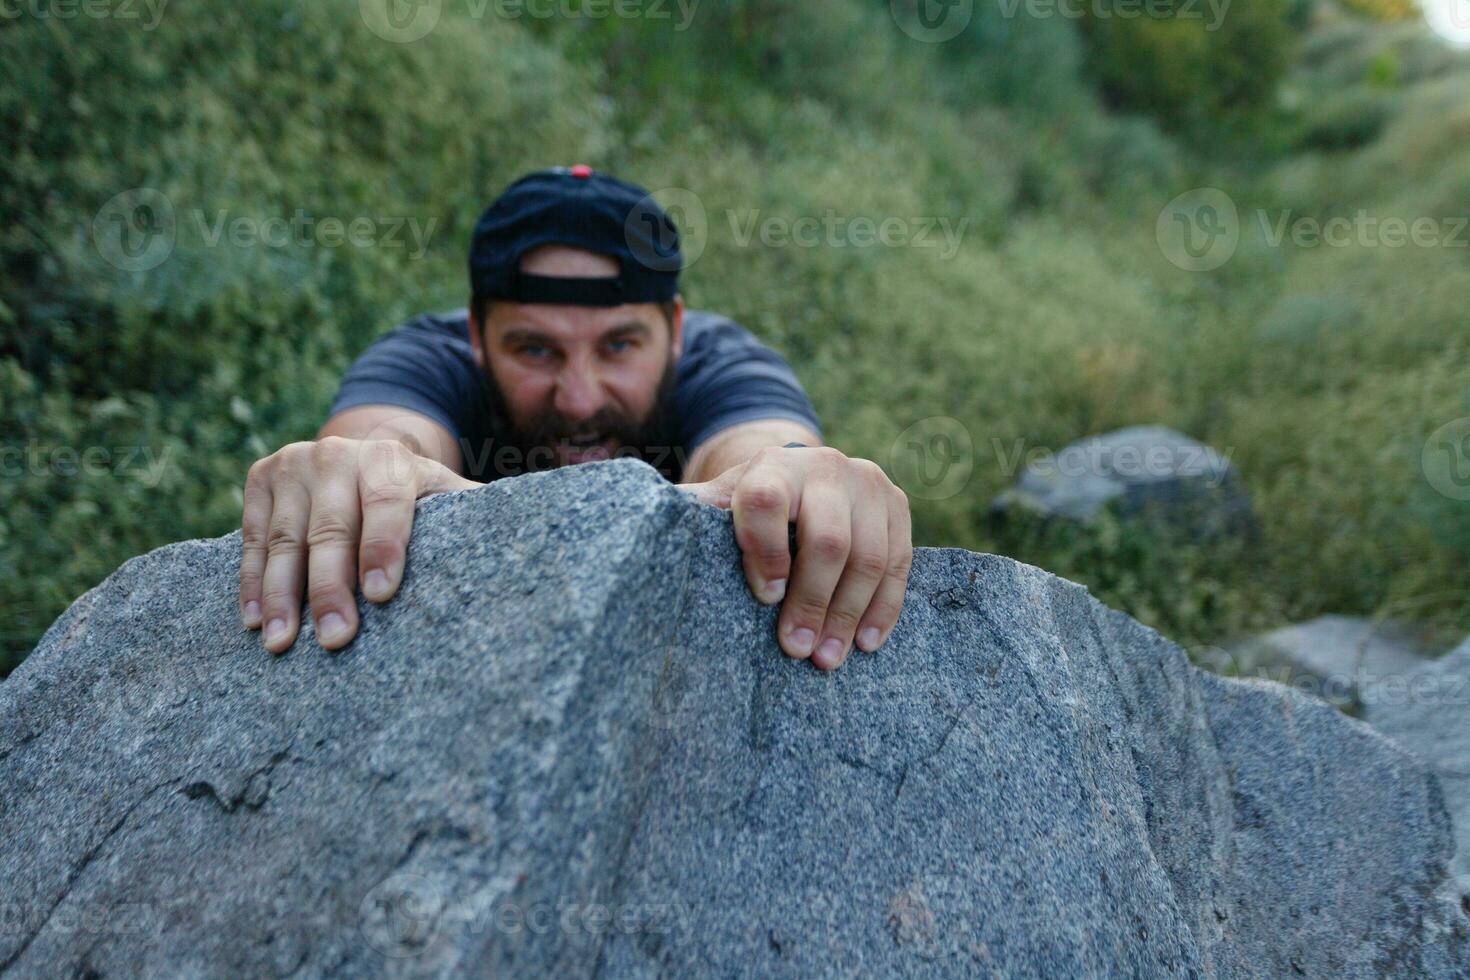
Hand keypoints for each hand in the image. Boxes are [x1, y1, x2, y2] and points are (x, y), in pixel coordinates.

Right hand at [239, 436, 475, 652]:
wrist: (359, 452)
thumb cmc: (414, 494)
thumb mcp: (446, 495)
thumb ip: (478, 515)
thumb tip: (540, 545)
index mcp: (392, 458)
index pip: (388, 502)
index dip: (384, 547)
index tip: (381, 596)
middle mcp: (338, 454)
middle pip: (331, 528)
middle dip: (331, 587)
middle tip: (335, 638)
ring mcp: (294, 462)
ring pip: (284, 537)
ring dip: (281, 593)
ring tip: (282, 642)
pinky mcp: (260, 478)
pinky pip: (250, 537)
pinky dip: (250, 581)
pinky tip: (255, 621)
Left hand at [684, 446, 912, 669]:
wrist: (803, 475)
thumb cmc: (750, 505)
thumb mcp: (719, 504)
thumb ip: (690, 518)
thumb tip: (640, 531)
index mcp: (772, 467)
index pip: (766, 504)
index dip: (764, 553)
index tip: (763, 598)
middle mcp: (824, 467)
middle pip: (828, 540)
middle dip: (812, 602)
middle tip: (797, 650)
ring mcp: (868, 484)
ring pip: (869, 557)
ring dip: (848, 615)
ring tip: (827, 659)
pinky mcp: (898, 506)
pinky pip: (900, 564)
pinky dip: (883, 608)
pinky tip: (866, 642)